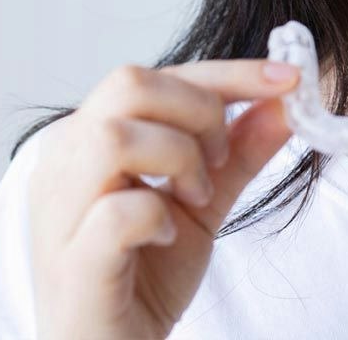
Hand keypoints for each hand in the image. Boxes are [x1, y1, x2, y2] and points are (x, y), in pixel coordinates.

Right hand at [28, 59, 300, 338]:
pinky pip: (117, 213)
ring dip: (178, 158)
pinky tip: (167, 234)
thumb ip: (239, 150)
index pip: (156, 76)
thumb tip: (286, 99)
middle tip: (219, 161)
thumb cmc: (146, 274)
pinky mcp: (72, 265)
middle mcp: (63, 164)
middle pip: (129, 85)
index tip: (288, 77)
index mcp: (89, 138)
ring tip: (195, 196)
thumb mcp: (204, 202)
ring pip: (115, 137)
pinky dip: (157, 215)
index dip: (228, 72)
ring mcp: (59, 214)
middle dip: (199, 110)